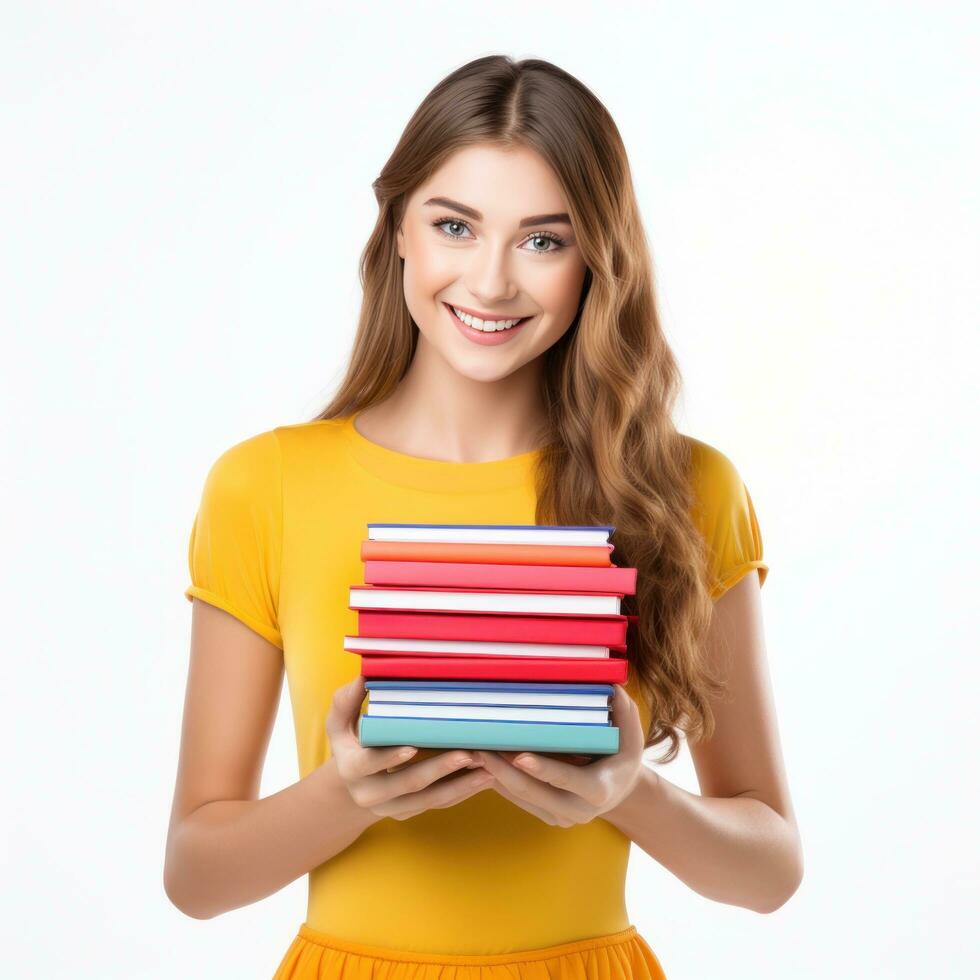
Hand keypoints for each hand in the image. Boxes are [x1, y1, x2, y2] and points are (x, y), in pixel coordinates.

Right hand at [325, 676, 494, 821]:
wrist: (349, 786)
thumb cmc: (350, 743)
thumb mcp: (339, 722)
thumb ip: (347, 700)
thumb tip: (363, 675)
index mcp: (351, 769)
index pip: (369, 764)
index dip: (390, 758)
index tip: (412, 748)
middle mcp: (369, 795)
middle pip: (408, 785)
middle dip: (440, 770)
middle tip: (468, 754)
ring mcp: (391, 808)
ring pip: (429, 800)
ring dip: (460, 785)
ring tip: (487, 768)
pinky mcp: (409, 813)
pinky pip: (439, 805)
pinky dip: (463, 792)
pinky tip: (484, 778)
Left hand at [473, 684, 647, 826]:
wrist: (620, 793)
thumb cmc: (622, 757)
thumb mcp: (631, 738)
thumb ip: (624, 714)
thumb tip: (613, 688)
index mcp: (599, 790)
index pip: (567, 779)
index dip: (543, 769)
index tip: (520, 756)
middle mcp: (578, 810)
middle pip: (534, 792)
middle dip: (504, 771)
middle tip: (481, 749)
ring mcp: (561, 817)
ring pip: (521, 797)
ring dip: (495, 776)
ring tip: (474, 752)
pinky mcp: (547, 817)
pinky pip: (518, 800)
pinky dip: (499, 782)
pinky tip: (482, 763)